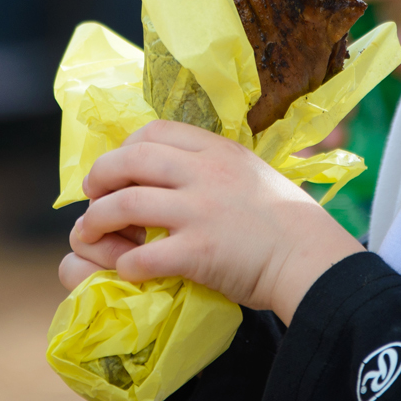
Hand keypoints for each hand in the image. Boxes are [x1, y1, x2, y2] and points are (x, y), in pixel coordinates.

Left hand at [57, 120, 363, 322]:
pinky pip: (142, 255)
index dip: (124, 148)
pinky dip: (125, 263)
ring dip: (97, 220)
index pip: (154, 132)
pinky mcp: (197, 252)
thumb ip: (215, 165)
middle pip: (130, 161)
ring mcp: (199, 212)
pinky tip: (125, 269)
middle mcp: (203, 174)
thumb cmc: (288, 220)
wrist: (312, 259)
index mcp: (217, 150)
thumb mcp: (252, 171)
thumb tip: (181, 164)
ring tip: (88, 233)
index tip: (117, 167)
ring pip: (125, 205)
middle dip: (100, 177)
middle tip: (91, 195)